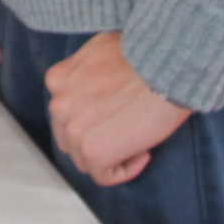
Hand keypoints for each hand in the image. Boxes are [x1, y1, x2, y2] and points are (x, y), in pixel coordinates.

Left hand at [43, 31, 192, 186]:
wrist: (165, 67)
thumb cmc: (144, 54)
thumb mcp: (101, 47)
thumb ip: (85, 68)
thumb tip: (93, 80)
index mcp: (58, 80)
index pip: (66, 114)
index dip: (93, 119)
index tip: (118, 114)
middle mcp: (58, 105)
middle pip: (71, 139)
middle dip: (97, 140)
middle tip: (128, 131)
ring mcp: (73, 130)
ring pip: (85, 160)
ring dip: (112, 155)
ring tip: (138, 137)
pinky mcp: (93, 151)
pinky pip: (103, 176)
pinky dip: (125, 170)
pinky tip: (143, 151)